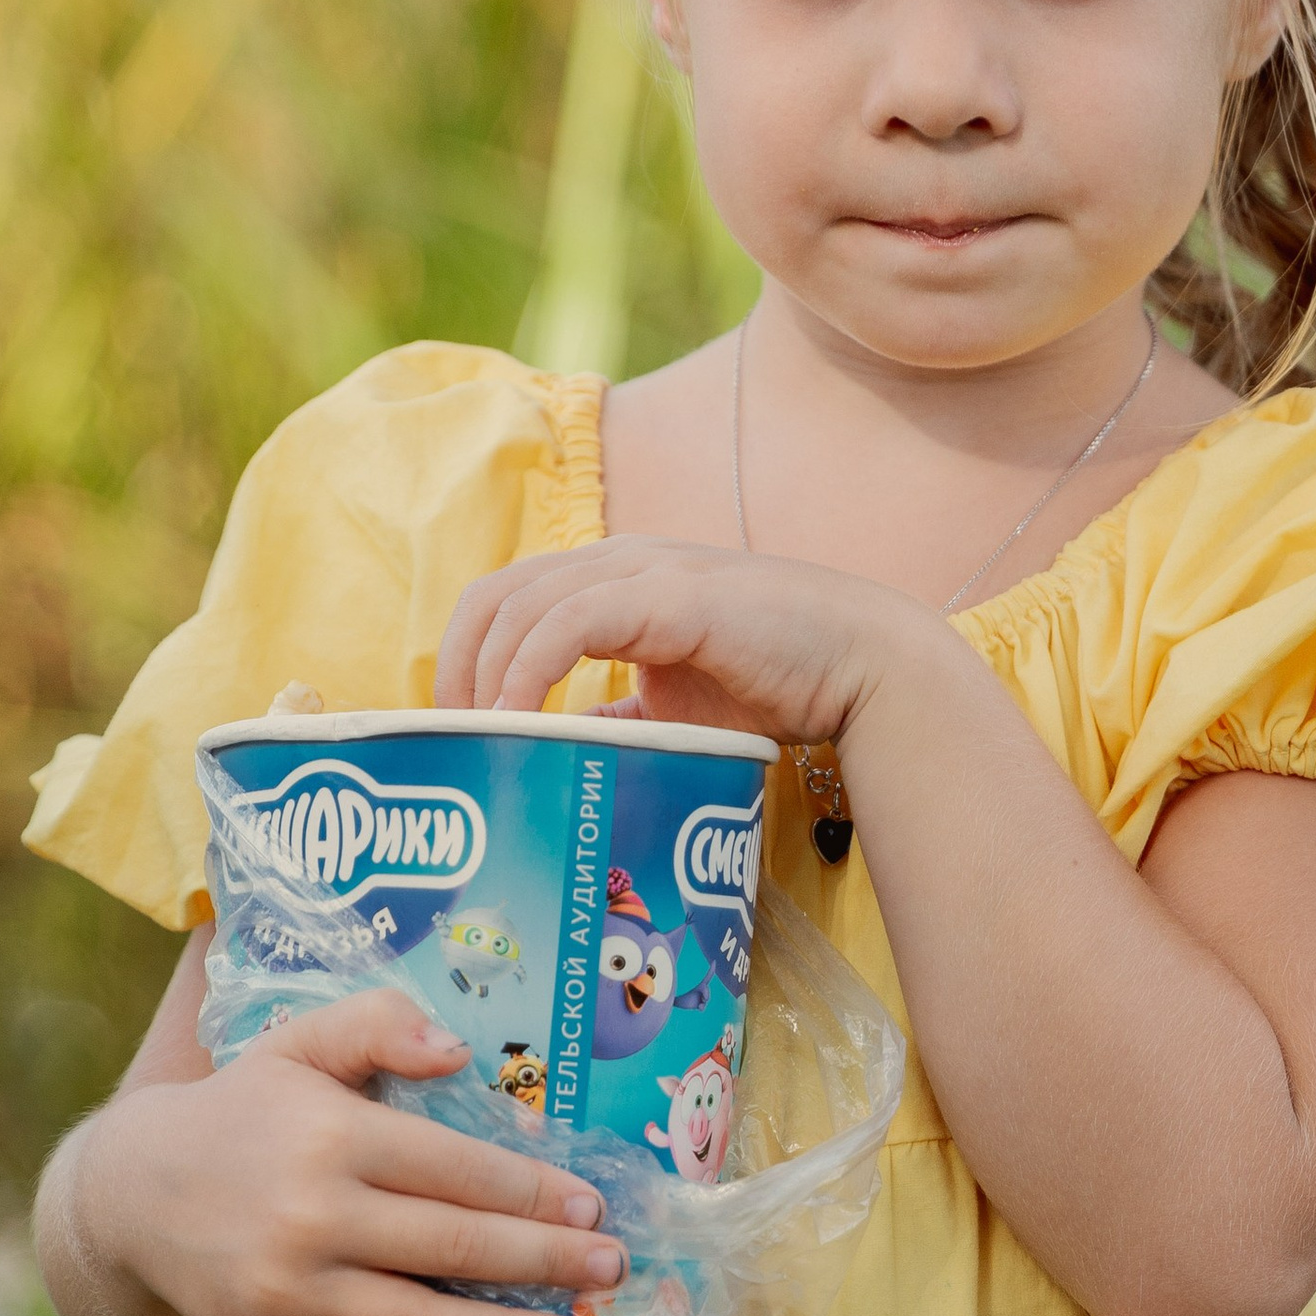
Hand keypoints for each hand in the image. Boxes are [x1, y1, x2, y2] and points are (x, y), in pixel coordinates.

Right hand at [67, 989, 628, 1315]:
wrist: (130, 1194)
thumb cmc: (242, 1112)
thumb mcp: (297, 1045)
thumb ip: (377, 1026)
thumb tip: (458, 1049)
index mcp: (333, 1136)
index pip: (456, 1169)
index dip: (532, 1192)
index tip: (590, 1207)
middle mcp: (315, 1217)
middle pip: (453, 1249)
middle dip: (543, 1264)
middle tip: (610, 1271)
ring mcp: (295, 1293)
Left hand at [435, 536, 933, 741]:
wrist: (862, 668)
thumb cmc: (777, 686)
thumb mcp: (673, 710)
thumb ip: (614, 720)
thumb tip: (557, 755)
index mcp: (613, 578)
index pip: (506, 596)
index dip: (465, 657)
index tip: (455, 728)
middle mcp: (620, 561)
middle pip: (495, 594)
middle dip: (457, 667)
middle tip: (452, 740)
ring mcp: (644, 571)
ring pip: (523, 603)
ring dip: (485, 675)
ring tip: (482, 738)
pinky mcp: (670, 596)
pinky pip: (570, 620)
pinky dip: (531, 668)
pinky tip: (524, 718)